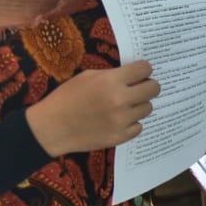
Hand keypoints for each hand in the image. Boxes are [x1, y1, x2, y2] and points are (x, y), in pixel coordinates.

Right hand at [26, 60, 159, 156]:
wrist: (51, 127)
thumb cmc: (66, 97)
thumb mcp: (87, 76)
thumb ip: (112, 75)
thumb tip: (133, 75)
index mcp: (112, 81)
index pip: (145, 68)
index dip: (143, 69)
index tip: (139, 72)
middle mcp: (121, 100)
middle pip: (154, 89)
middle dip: (148, 85)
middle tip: (138, 88)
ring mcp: (122, 120)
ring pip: (148, 108)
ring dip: (139, 105)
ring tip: (124, 105)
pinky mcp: (120, 137)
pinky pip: (138, 126)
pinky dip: (131, 123)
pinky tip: (119, 120)